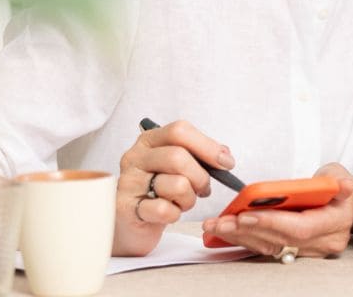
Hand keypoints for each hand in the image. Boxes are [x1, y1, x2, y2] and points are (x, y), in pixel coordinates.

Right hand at [113, 120, 233, 255]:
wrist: (133, 221)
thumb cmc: (159, 190)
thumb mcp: (178, 167)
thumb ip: (200, 155)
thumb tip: (224, 156)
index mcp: (149, 140)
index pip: (180, 131)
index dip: (208, 146)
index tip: (226, 163)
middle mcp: (135, 157)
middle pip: (179, 157)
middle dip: (201, 177)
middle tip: (203, 189)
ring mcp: (129, 182)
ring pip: (177, 185)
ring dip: (189, 199)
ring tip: (182, 202)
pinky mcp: (127, 208)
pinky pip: (164, 210)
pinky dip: (175, 214)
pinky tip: (169, 213)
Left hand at [201, 163, 352, 257]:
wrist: (345, 205)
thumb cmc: (336, 186)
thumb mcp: (337, 175)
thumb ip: (335, 180)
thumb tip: (343, 186)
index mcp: (336, 222)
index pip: (300, 227)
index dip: (272, 222)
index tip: (246, 215)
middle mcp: (324, 242)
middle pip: (280, 239)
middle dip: (247, 230)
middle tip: (220, 221)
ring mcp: (310, 251)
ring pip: (270, 247)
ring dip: (240, 236)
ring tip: (215, 225)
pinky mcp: (295, 251)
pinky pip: (267, 247)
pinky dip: (245, 239)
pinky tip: (225, 231)